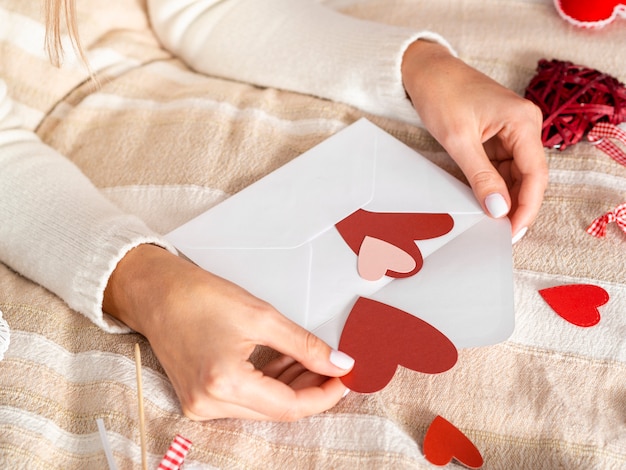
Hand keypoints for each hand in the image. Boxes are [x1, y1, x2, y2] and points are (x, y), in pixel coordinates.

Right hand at [103, 244, 353, 420]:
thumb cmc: (198, 297)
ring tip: (310, 359)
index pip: (290, 407)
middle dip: (310, 389)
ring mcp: (201, 405)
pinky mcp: (199, 398)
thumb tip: (337, 363)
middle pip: (277, 410)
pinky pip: (245, 401)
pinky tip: (285, 363)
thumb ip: (305, 345)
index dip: (323, 395)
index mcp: (224, 384)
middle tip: (332, 366)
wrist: (156, 292)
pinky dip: (269, 384)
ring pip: (263, 407)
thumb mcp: (262, 316)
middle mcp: (209, 404)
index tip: (344, 378)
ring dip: (291, 385)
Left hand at [401, 40, 547, 239]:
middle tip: (503, 234)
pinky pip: (502, 165)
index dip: (527, 206)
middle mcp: (524, 125)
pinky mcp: (498, 134)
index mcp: (523, 121)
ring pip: (516, 173)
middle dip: (518, 205)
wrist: (425, 70)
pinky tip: (485, 201)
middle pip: (530, 175)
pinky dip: (494, 184)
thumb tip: (499, 210)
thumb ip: (481, 176)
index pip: (535, 173)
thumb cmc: (441, 94)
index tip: (514, 231)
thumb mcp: (459, 140)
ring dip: (506, 197)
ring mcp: (512, 130)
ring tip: (492, 223)